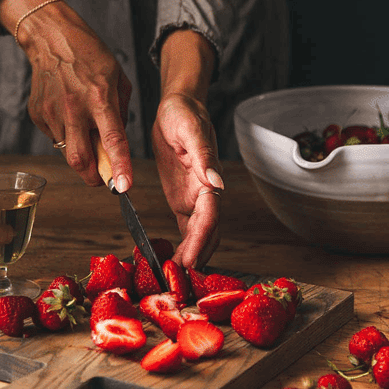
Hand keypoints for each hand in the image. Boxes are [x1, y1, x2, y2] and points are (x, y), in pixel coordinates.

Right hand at [0, 0, 133, 189]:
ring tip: (85, 128)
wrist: (51, 37)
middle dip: (93, 177)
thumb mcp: (118, 79)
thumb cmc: (91, 56)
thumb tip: (118, 144)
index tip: (123, 187)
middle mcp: (74, 108)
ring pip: (67, 152)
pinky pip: (55, 137)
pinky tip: (69, 115)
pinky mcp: (37, 114)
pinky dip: (67, 136)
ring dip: (81, 152)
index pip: (112, 140)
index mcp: (100, 98)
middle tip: (102, 178)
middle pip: (80, 160)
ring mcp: (52, 113)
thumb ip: (120, 113)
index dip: (119, 167)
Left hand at [152, 92, 223, 267]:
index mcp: (210, 178)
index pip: (210, 216)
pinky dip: (181, 248)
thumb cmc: (184, 113)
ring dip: (191, 257)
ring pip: (199, 236)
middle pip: (208, 233)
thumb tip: (217, 183)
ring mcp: (195, 199)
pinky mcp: (183, 200)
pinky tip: (170, 263)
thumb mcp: (191, 130)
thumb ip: (204, 157)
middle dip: (197, 257)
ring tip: (174, 280)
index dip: (202, 241)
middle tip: (180, 282)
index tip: (191, 262)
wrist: (177, 106)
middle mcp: (206, 193)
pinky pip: (186, 230)